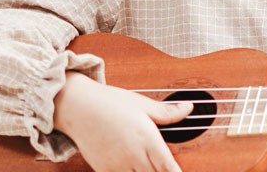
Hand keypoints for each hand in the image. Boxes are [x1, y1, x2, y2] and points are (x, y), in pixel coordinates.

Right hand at [54, 72, 192, 170]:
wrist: (77, 106)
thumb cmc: (109, 102)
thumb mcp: (142, 104)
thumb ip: (168, 112)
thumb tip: (189, 107)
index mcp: (146, 138)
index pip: (169, 167)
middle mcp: (134, 154)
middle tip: (165, 168)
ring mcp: (118, 165)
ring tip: (147, 167)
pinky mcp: (104, 170)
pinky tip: (133, 169)